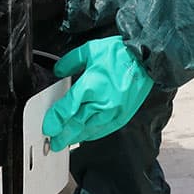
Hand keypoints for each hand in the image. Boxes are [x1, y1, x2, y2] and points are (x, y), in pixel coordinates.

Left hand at [42, 36, 153, 150]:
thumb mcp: (90, 50)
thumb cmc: (120, 54)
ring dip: (75, 138)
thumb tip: (59, 70)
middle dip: (62, 136)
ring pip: (89, 130)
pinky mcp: (122, 116)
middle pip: (76, 124)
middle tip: (53, 142)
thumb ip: (71, 61)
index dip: (55, 121)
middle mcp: (101, 102)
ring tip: (65, 142)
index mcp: (90, 85)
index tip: (48, 128)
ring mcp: (112, 111)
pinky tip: (85, 136)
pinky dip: (92, 135)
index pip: (67, 109)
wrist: (146, 58)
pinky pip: (104, 130)